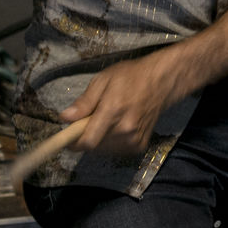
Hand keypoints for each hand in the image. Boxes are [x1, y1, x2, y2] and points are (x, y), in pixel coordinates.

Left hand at [60, 50, 189, 156]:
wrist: (161, 82)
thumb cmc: (130, 76)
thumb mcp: (103, 80)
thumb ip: (84, 101)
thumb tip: (65, 118)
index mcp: (113, 111)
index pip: (87, 141)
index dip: (73, 142)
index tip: (68, 136)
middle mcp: (125, 129)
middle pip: (93, 147)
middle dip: (86, 137)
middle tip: (90, 120)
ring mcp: (134, 139)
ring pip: (104, 151)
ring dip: (98, 140)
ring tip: (106, 122)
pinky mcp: (140, 145)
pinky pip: (116, 151)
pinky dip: (111, 143)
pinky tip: (117, 128)